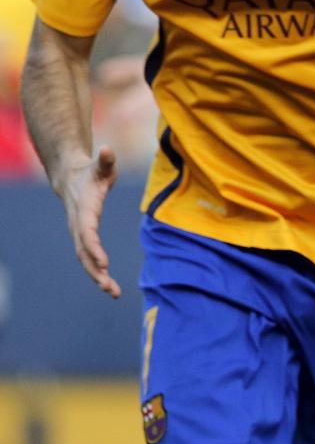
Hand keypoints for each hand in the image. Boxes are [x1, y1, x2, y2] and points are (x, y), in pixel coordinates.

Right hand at [55, 145, 121, 297]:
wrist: (71, 178)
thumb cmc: (92, 171)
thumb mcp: (102, 165)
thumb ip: (106, 160)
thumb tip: (107, 150)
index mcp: (85, 211)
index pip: (88, 233)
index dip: (95, 248)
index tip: (105, 263)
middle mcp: (79, 226)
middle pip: (84, 253)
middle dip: (95, 271)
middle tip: (109, 287)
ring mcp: (79, 233)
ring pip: (85, 259)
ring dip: (97, 277)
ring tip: (113, 292)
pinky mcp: (84, 238)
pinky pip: (89, 258)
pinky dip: (98, 272)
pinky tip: (109, 285)